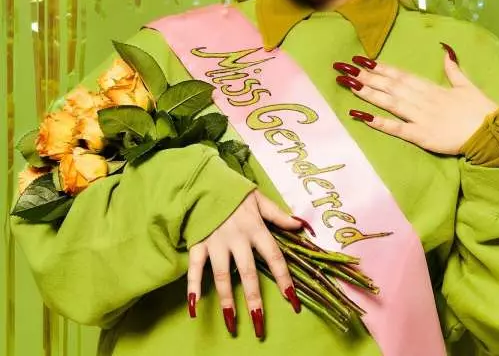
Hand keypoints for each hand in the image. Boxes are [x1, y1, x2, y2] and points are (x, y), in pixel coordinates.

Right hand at [187, 190, 302, 337]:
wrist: (205, 181)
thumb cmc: (234, 192)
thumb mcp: (259, 199)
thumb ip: (278, 215)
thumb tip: (300, 225)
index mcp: (255, 228)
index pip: (273, 256)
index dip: (283, 278)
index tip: (291, 299)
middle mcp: (237, 238)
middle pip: (248, 272)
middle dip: (254, 299)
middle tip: (259, 323)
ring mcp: (216, 242)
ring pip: (221, 274)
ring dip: (226, 299)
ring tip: (231, 321)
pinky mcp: (198, 243)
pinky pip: (195, 267)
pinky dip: (192, 286)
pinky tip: (194, 306)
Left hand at [334, 45, 498, 154]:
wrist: (492, 133)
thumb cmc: (481, 110)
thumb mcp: (467, 85)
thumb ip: (453, 68)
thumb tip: (445, 49)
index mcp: (432, 88)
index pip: (401, 75)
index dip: (380, 67)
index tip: (362, 60)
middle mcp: (422, 100)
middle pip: (389, 86)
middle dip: (365, 76)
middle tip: (343, 68)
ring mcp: (420, 118)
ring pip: (389, 102)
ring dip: (367, 93)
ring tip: (348, 84)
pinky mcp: (421, 136)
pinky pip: (397, 128)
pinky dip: (379, 122)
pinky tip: (361, 116)